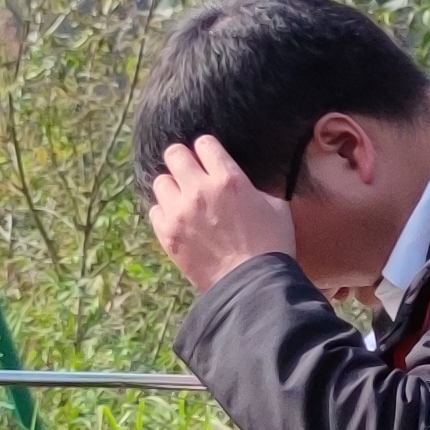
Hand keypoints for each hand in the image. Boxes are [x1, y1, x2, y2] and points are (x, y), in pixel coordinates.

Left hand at [145, 137, 296, 293]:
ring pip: (161, 181)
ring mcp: (180, 213)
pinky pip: (154, 210)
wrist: (253, 286)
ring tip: (184, 199)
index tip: (210, 159)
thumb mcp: (275, 205)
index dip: (207, 149)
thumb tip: (242, 179)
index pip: (204, 143)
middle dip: (183, 160)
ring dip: (173, 187)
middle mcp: (200, 190)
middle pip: (174, 154)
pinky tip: (179, 220)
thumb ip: (253, 185)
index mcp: (229, 179)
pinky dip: (165, 212)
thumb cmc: (271, 246)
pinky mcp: (168, 235)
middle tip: (191, 173)